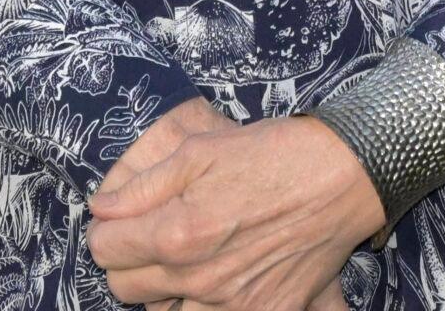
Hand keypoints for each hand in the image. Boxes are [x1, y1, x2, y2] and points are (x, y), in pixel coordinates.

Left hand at [88, 105, 384, 308]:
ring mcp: (232, 305)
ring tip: (183, 260)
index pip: (105, 250)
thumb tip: (101, 210)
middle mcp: (199, 278)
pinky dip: (202, 305)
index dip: (107, 229)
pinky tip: (216, 281)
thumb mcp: (202, 150)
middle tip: (151, 235)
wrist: (344, 175)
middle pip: (126, 288)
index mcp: (178, 233)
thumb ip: (143, 186)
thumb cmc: (274, 153)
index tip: (119, 219)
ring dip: (162, 290)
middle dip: (129, 259)